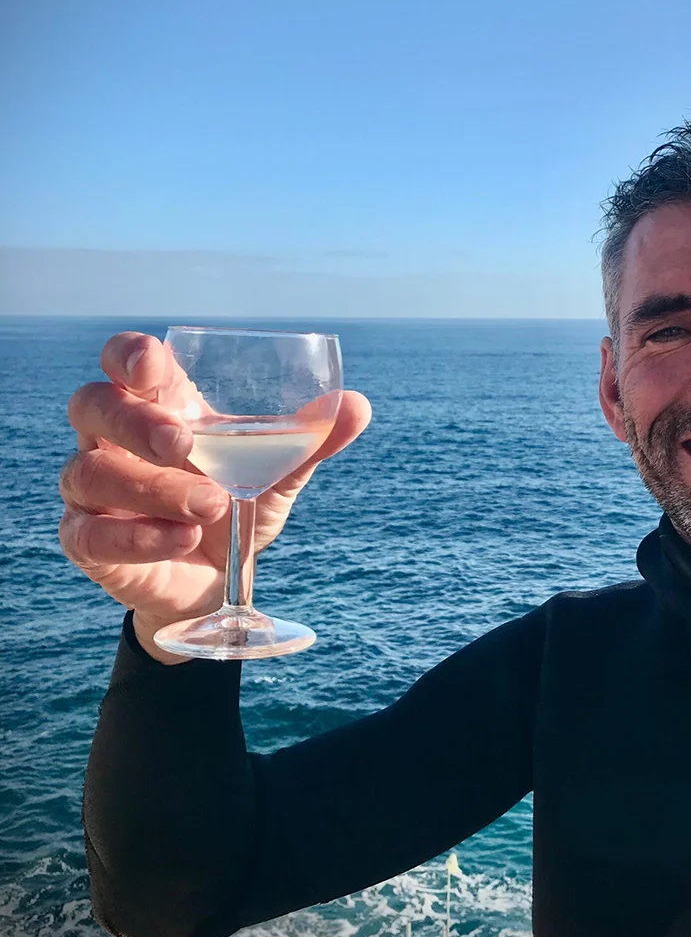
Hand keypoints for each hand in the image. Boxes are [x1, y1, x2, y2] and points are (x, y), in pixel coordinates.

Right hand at [59, 332, 371, 663]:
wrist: (217, 583)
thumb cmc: (236, 508)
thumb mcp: (276, 474)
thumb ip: (309, 440)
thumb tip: (358, 405)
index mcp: (158, 407)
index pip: (125, 363)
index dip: (128, 354)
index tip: (150, 364)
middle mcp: (112, 441)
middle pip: (92, 406)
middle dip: (135, 421)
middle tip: (182, 444)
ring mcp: (92, 492)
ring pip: (90, 472)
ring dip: (154, 489)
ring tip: (212, 505)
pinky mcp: (87, 542)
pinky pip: (92, 535)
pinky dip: (140, 536)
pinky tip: (183, 538)